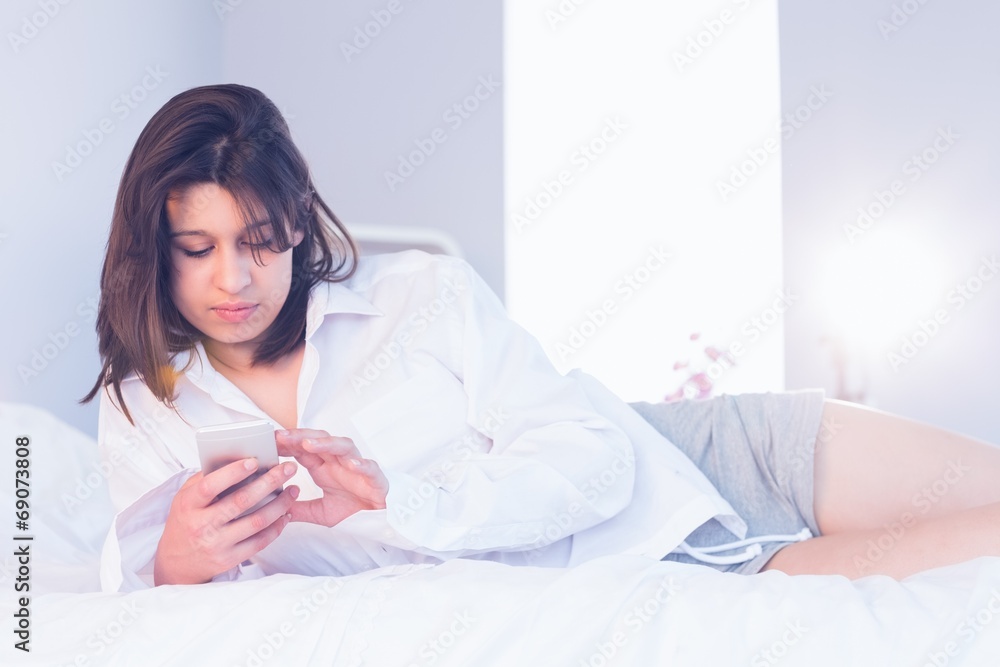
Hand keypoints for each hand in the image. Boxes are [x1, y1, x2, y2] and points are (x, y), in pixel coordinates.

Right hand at [154, 458, 298, 585]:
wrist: (177, 563)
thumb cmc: (186, 520)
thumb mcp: (186, 497)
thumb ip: (207, 478)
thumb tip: (238, 457)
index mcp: (188, 505)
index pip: (210, 486)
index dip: (232, 473)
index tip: (254, 461)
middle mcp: (202, 526)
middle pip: (241, 502)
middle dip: (269, 482)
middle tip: (288, 468)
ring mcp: (217, 544)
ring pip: (256, 522)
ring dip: (280, 504)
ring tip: (294, 490)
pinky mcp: (230, 559)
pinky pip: (260, 542)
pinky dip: (277, 526)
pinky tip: (286, 513)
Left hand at [276, 429, 387, 526]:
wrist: (380, 521)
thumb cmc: (353, 510)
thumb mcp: (319, 512)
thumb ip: (298, 509)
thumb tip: (273, 509)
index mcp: (324, 467)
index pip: (303, 449)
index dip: (287, 443)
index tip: (267, 441)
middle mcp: (339, 462)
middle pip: (320, 441)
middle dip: (300, 436)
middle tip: (280, 436)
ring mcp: (358, 468)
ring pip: (343, 447)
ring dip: (326, 444)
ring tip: (309, 445)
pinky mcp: (376, 479)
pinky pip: (370, 468)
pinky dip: (362, 465)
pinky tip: (352, 465)